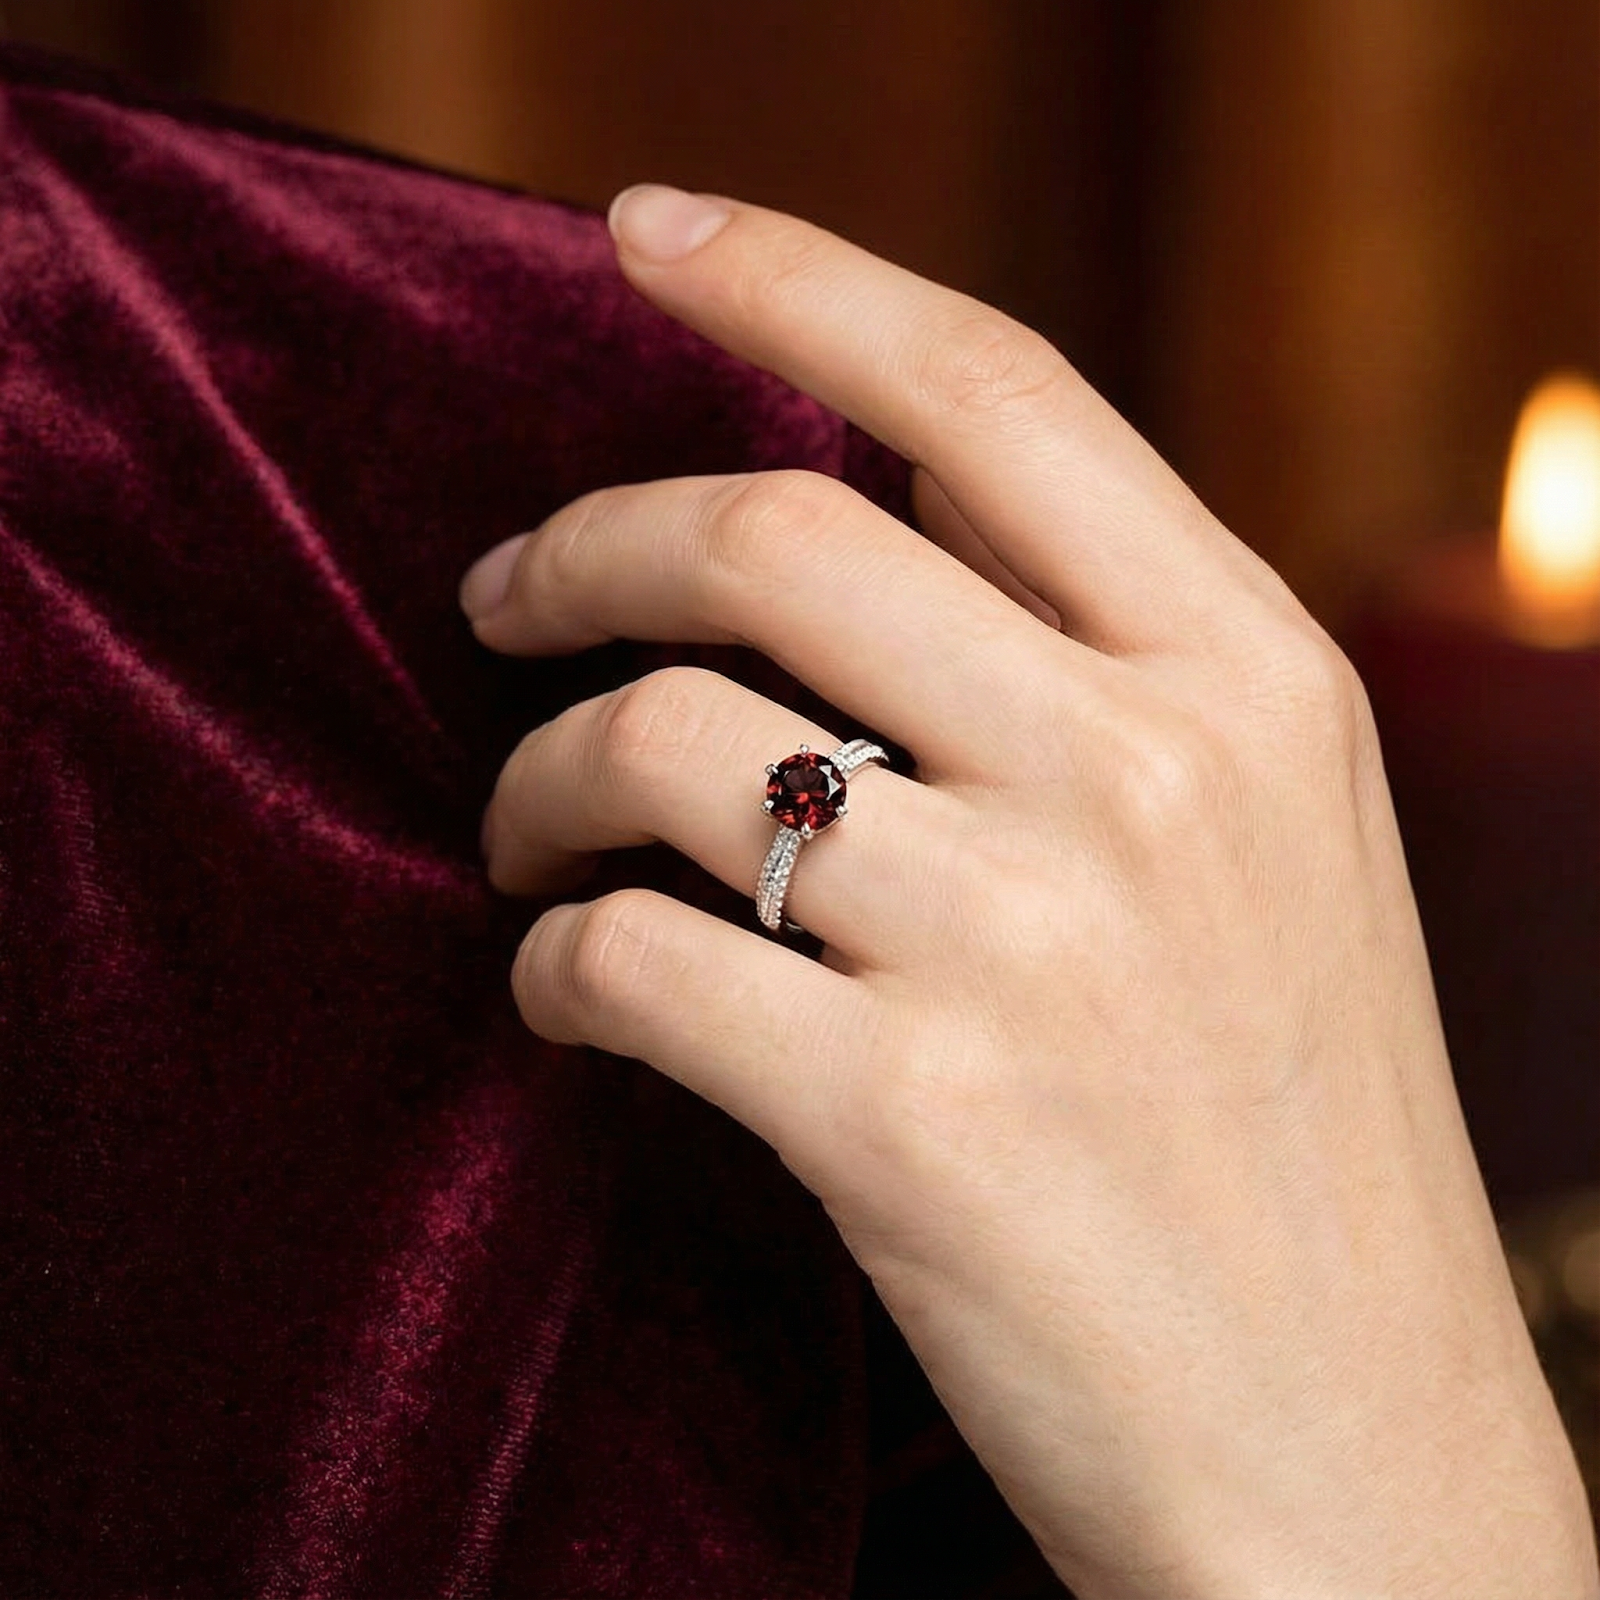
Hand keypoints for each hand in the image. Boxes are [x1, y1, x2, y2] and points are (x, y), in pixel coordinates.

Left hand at [458, 185, 1597, 1599]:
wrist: (1357, 1466)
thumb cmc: (1290, 1147)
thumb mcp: (1262, 851)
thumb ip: (1087, 677)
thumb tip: (860, 530)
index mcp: (1252, 679)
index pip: (991, 389)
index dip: (797, 279)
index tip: (641, 233)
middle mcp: (1151, 775)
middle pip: (772, 538)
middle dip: (578, 550)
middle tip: (498, 599)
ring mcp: (1031, 946)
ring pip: (663, 747)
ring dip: (538, 784)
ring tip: (522, 841)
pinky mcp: (909, 1122)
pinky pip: (632, 959)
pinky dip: (553, 965)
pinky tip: (566, 994)